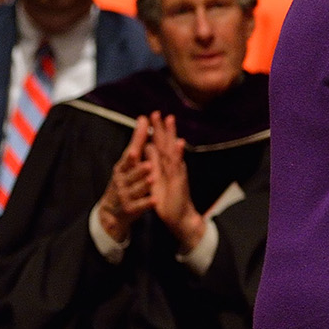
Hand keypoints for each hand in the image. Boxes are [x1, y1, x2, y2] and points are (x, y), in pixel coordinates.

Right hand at [96, 115, 153, 245]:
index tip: (138, 145)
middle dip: (138, 168)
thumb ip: (138, 141)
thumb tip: (144, 118)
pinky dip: (147, 203)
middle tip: (148, 163)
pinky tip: (155, 200)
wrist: (111, 211)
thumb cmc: (124, 180)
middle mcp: (122, 179)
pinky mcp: (130, 208)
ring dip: (144, 184)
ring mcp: (125, 195)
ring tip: (152, 178)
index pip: (129, 156)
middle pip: (131, 173)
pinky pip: (140, 205)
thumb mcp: (127, 161)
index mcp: (122, 167)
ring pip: (136, 188)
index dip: (135, 147)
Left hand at [145, 113, 203, 251]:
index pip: (160, 144)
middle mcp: (173, 166)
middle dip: (163, 127)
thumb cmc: (168, 198)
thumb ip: (154, 162)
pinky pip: (179, 166)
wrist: (179, 216)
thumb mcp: (157, 178)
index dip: (157, 130)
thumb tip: (148, 146)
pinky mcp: (179, 181)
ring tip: (170, 120)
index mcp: (166, 165)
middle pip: (167, 143)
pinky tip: (180, 143)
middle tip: (160, 112)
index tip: (153, 116)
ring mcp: (177, 172)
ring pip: (174, 150)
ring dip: (172, 135)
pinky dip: (180, 154)